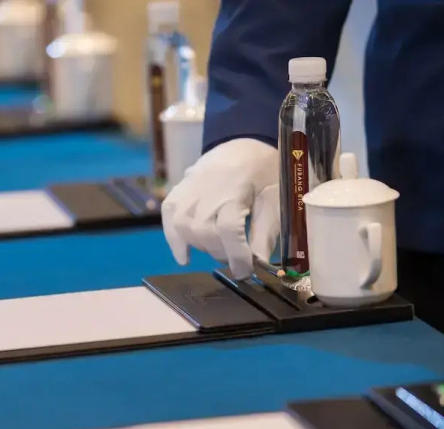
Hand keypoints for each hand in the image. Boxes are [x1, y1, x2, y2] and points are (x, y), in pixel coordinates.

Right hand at [161, 138, 279, 279]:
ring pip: (184, 226)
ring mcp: (189, 188)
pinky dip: (173, 239)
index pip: (228, 230)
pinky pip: (169, 216)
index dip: (236, 256)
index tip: (245, 272)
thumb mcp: (274, 200)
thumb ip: (265, 232)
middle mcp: (207, 189)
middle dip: (221, 253)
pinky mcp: (179, 190)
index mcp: (235, 189)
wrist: (246, 142)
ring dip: (201, 246)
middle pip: (204, 232)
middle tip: (236, 258)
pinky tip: (184, 255)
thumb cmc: (265, 172)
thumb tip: (259, 264)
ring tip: (218, 249)